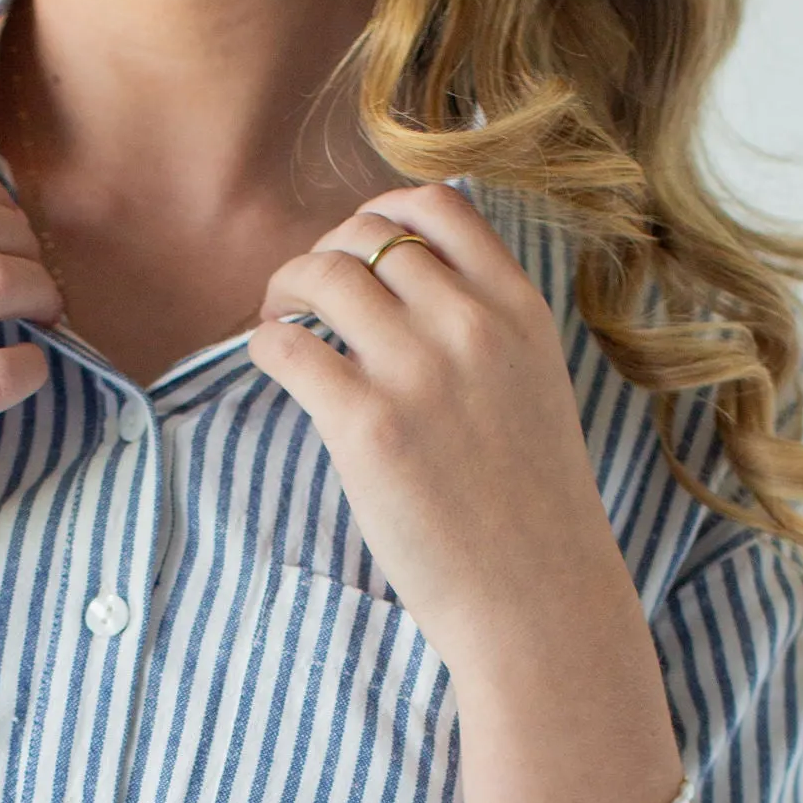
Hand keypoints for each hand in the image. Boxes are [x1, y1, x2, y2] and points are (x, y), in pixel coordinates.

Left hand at [243, 182, 621, 667]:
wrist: (537, 596)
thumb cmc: (531, 506)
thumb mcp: (535, 385)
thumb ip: (486, 327)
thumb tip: (406, 281)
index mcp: (518, 310)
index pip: (436, 206)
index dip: (380, 212)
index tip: (358, 247)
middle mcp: (470, 326)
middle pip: (367, 235)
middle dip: (326, 253)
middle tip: (307, 295)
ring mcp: (417, 372)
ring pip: (322, 274)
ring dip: (286, 287)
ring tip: (281, 321)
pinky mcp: (365, 426)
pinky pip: (286, 343)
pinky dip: (266, 341)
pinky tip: (274, 363)